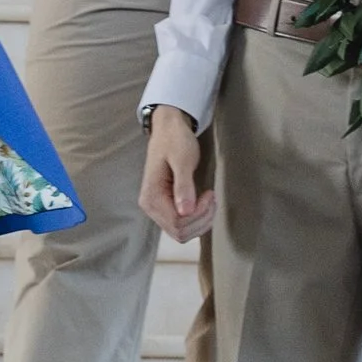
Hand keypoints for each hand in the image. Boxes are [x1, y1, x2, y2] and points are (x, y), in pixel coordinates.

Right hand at [139, 106, 213, 242]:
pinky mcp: (165, 207)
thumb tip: (185, 211)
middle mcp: (150, 207)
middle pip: (180, 232)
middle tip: (211, 196)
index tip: (209, 194)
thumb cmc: (175, 141)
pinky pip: (183, 225)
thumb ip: (183, 186)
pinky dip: (198, 219)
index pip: (177, 224)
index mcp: (151, 197)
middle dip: (201, 219)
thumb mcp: (182, 160)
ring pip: (182, 232)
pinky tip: (204, 203)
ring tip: (209, 198)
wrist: (169, 129)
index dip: (198, 215)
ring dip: (201, 220)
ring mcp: (157, 209)